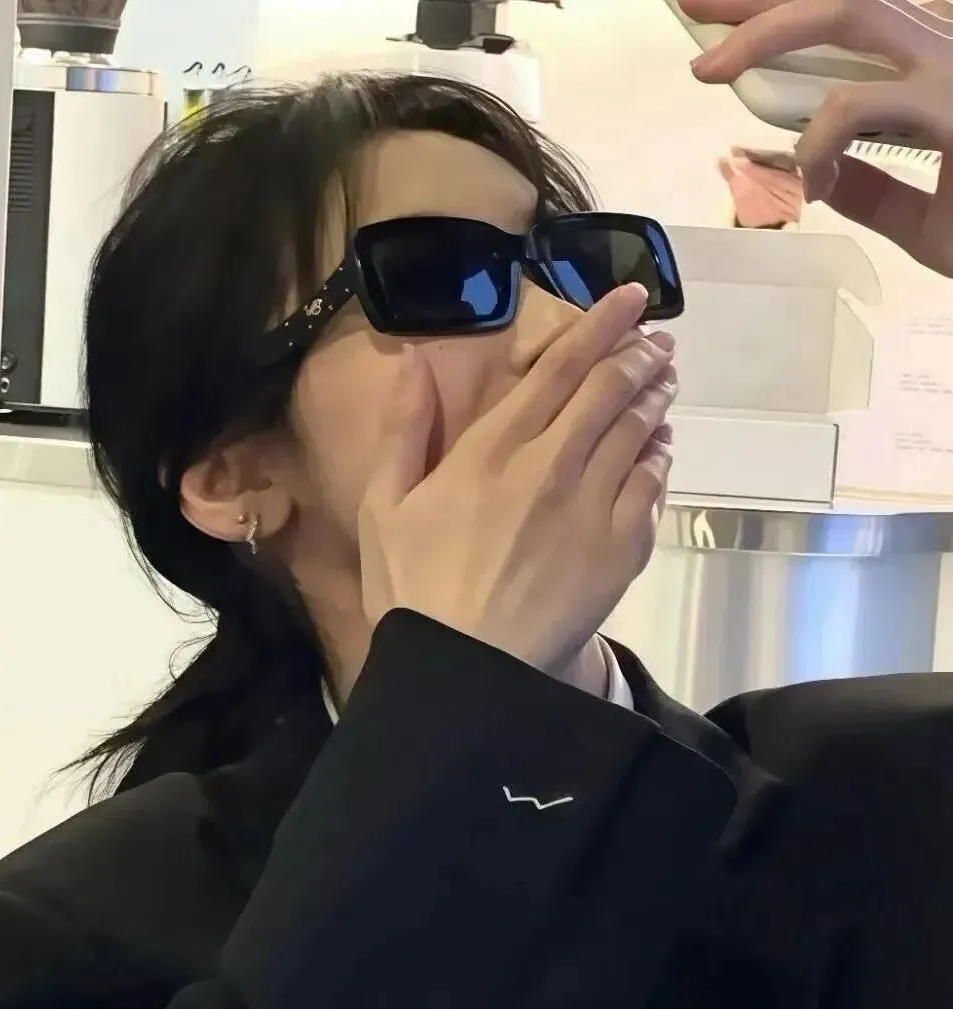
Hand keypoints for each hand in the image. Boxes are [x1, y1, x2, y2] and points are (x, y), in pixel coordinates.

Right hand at [358, 284, 675, 674]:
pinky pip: (653, 486)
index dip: (599, 325)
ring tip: (666, 376)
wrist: (466, 672)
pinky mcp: (622, 549)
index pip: (560, 368)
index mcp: (493, 448)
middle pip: (611, 390)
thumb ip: (402, 430)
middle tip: (658, 338)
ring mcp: (595, 507)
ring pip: (640, 431)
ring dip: (656, 395)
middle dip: (639, 354)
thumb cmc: (414, 589)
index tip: (629, 297)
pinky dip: (662, 454)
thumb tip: (415, 363)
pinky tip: (663, 443)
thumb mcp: (382, 505)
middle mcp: (553, 465)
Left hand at [681, 0, 952, 274]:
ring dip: (770, 32)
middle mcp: (950, 48)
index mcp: (940, 68)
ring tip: (708, 69)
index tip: (721, 21)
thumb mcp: (927, 212)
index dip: (782, 12)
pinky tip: (807, 176)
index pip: (855, 20)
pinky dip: (815, 141)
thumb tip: (813, 174)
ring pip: (853, 10)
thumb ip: (874, 189)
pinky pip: (860, 105)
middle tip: (690, 5)